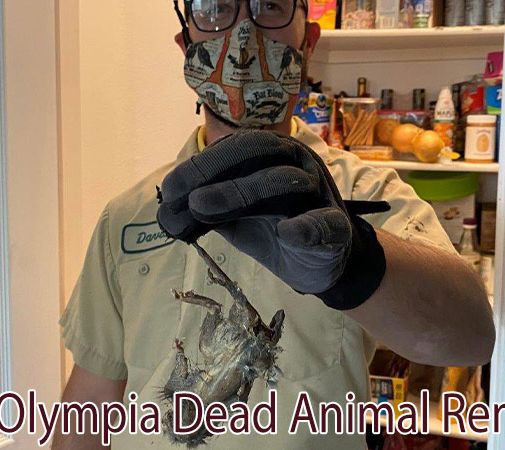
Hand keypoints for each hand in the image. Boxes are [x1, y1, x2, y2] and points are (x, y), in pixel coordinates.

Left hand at [157, 130, 388, 309]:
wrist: (317, 263)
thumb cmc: (272, 228)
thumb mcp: (234, 217)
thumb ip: (206, 209)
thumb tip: (167, 211)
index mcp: (271, 154)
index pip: (236, 147)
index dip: (200, 164)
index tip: (170, 191)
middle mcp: (296, 163)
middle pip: (260, 151)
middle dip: (217, 172)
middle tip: (187, 199)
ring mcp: (319, 193)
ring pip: (287, 182)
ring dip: (243, 193)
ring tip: (204, 208)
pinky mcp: (337, 229)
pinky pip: (325, 223)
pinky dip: (306, 227)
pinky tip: (287, 233)